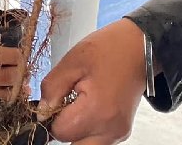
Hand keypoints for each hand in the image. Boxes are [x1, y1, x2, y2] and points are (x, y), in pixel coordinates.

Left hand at [39, 19, 146, 144]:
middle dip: (66, 129)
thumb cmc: (109, 49)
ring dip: (77, 131)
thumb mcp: (73, 61)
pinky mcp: (123, 131)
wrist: (140, 47)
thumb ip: (52, 89)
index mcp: (97, 111)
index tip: (58, 99)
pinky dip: (89, 130)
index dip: (52, 116)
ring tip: (80, 106)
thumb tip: (41, 113)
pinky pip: (98, 140)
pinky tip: (90, 108)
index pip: (60, 132)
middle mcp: (111, 129)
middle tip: (67, 105)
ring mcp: (119, 132)